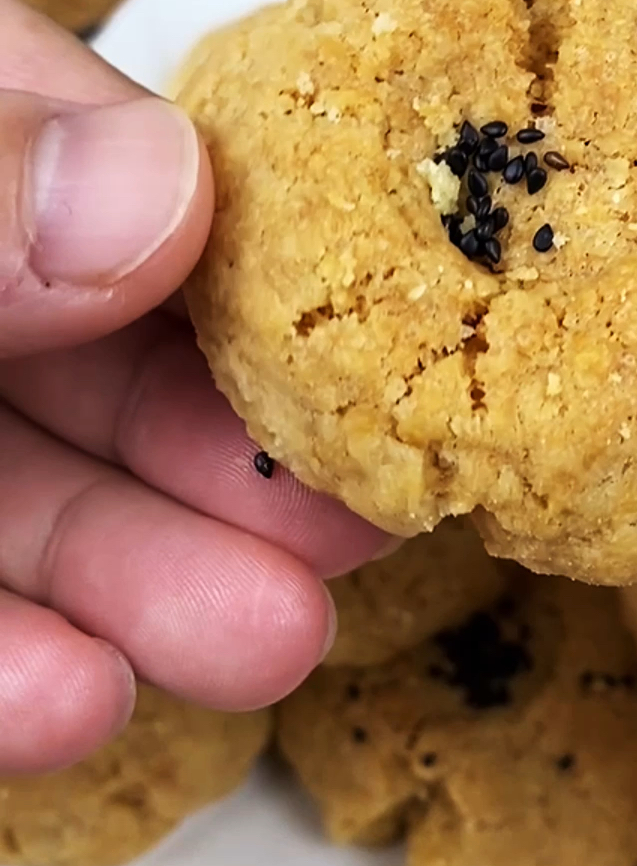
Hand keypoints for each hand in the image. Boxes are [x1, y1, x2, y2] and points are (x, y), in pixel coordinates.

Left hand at [0, 0, 387, 775]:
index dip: (247, 236)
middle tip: (361, 524)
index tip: (371, 323)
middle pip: (97, 359)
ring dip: (145, 586)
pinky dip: (2, 678)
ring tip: (265, 647)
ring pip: (25, 511)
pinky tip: (75, 710)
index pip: (111, 156)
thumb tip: (165, 198)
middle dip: (233, 455)